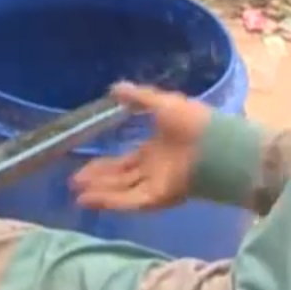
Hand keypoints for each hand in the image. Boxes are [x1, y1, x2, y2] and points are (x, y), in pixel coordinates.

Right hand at [71, 82, 213, 211]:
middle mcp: (153, 170)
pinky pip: (132, 201)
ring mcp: (156, 184)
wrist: (217, 143)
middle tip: (72, 182)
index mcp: (153, 151)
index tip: (80, 169)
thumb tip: (113, 88)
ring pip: (122, 191)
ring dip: (100, 193)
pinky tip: (92, 200)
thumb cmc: (194, 121)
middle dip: (97, 181)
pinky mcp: (160, 196)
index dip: (102, 167)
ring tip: (77, 196)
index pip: (122, 163)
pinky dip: (112, 201)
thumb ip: (138, 97)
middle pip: (119, 179)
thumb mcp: (162, 103)